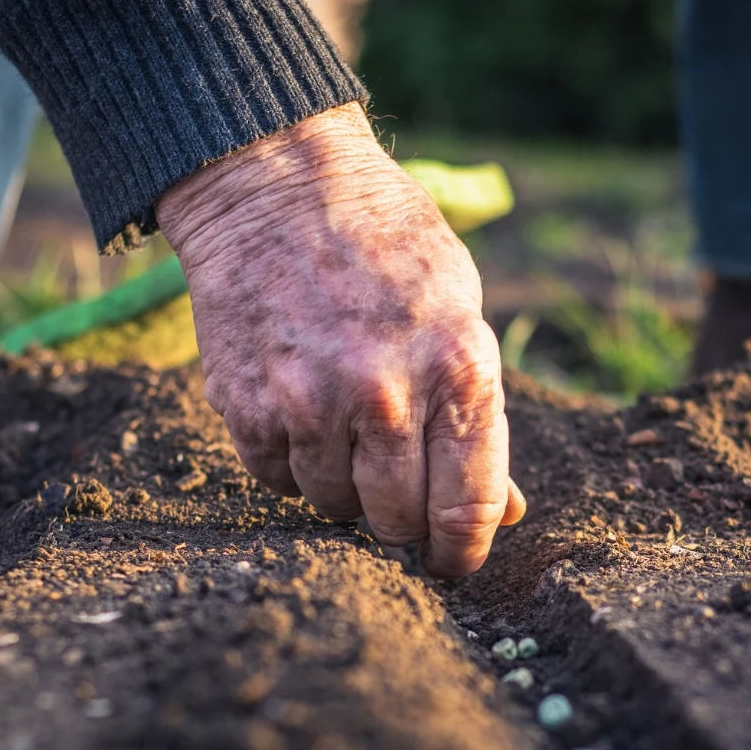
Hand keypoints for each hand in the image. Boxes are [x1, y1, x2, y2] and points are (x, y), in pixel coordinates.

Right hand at [157, 104, 524, 576]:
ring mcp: (311, 405)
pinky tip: (301, 411)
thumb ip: (479, 416)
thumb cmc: (386, 247)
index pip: (468, 504)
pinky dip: (292, 463)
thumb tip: (501, 511)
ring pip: (333, 507)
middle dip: (402, 520)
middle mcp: (386, 396)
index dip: (462, 551)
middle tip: (396, 487)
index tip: (453, 563)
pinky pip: (277, 481)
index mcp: (457, 370)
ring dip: (344, 486)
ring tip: (344, 425)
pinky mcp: (248, 408)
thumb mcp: (460, 313)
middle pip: (396, 522)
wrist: (276, 186)